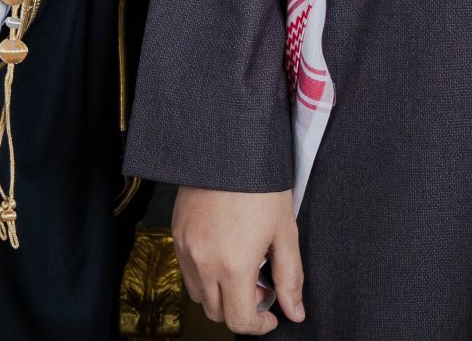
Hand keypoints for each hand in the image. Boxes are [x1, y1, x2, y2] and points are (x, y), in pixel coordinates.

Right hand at [172, 185, 304, 334]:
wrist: (231, 148)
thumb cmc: (262, 186)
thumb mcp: (285, 233)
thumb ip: (290, 279)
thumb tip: (295, 312)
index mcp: (233, 265)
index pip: (240, 321)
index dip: (259, 326)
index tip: (272, 316)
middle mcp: (203, 262)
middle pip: (217, 312)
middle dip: (241, 309)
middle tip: (261, 286)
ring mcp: (186, 248)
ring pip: (199, 294)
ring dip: (220, 293)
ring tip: (241, 268)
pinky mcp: (176, 233)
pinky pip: (187, 270)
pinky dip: (204, 273)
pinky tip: (223, 251)